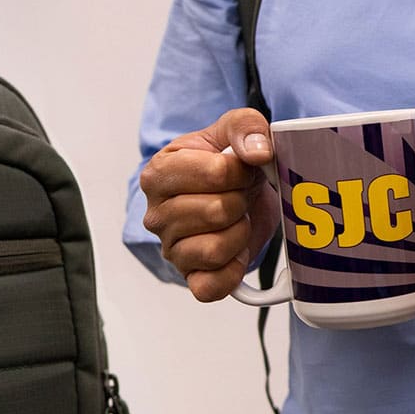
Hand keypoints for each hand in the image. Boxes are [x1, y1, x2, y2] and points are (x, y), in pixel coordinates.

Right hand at [139, 108, 279, 300]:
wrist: (232, 194)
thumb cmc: (225, 163)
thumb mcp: (232, 130)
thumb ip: (244, 126)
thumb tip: (258, 152)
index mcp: (158, 173)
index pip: (217, 173)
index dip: (242, 171)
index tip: (240, 169)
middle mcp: (156, 215)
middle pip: (217, 212)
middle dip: (241, 201)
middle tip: (239, 195)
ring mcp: (170, 250)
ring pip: (216, 250)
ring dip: (240, 233)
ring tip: (236, 220)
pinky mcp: (189, 278)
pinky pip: (212, 287)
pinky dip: (232, 271)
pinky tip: (235, 251)